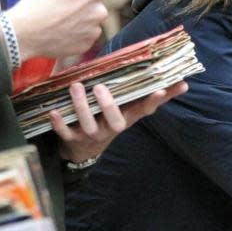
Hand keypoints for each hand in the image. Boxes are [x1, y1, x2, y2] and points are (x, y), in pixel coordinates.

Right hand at [5, 0, 119, 58]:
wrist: (23, 34)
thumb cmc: (38, 3)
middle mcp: (99, 12)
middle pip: (99, 1)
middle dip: (86, 0)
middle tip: (64, 2)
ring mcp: (93, 31)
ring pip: (92, 19)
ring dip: (82, 17)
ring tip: (59, 17)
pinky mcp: (86, 45)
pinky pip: (86, 34)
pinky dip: (77, 32)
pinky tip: (61, 30)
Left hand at [52, 80, 187, 163]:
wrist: (84, 150)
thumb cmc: (108, 119)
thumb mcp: (126, 109)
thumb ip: (143, 93)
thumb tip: (177, 81)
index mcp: (126, 117)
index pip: (144, 109)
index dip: (154, 100)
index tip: (162, 89)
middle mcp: (111, 128)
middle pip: (115, 121)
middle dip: (108, 105)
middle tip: (100, 87)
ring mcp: (92, 135)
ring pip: (88, 125)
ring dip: (81, 106)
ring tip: (76, 86)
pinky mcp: (73, 140)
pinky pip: (66, 133)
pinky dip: (59, 123)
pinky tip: (54, 111)